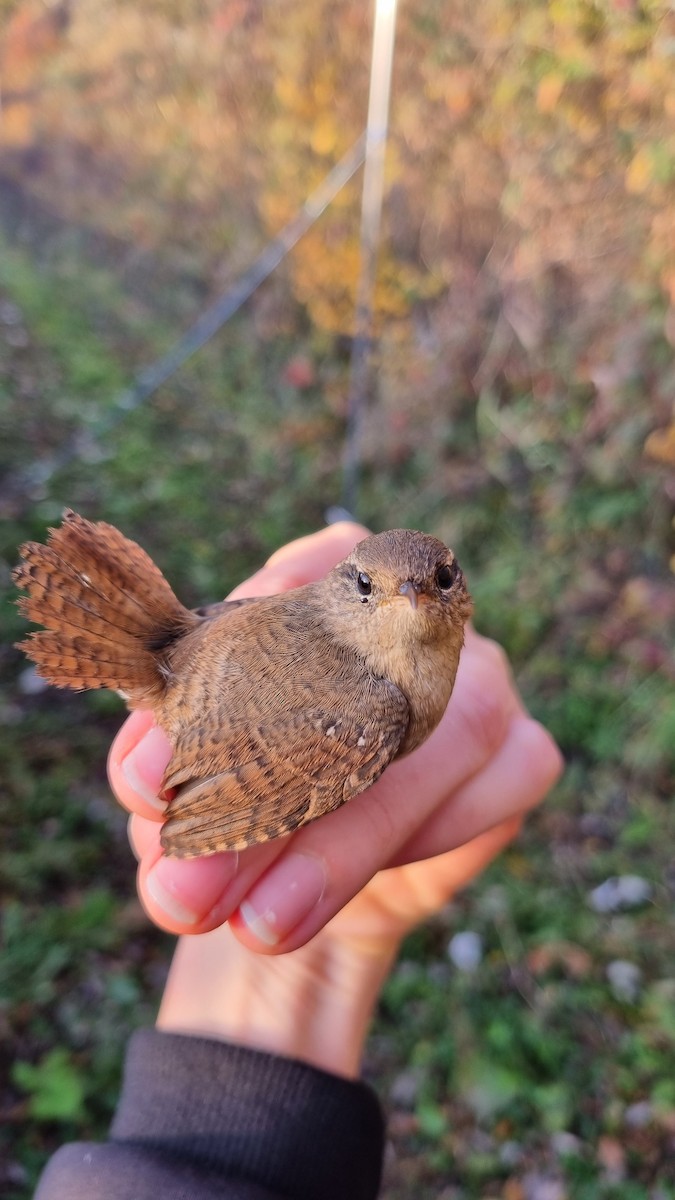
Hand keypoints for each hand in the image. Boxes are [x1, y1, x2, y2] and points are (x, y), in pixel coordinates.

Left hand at [108, 522, 561, 959]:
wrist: (302, 890)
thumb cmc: (241, 800)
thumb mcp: (183, 784)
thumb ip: (161, 770)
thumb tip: (148, 779)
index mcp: (327, 593)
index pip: (286, 586)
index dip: (219, 671)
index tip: (146, 778)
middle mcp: (412, 622)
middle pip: (359, 682)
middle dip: (268, 798)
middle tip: (184, 890)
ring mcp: (483, 680)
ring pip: (431, 746)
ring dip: (338, 849)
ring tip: (258, 924)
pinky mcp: (521, 756)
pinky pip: (487, 799)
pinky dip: (415, 851)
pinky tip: (359, 901)